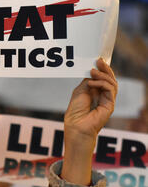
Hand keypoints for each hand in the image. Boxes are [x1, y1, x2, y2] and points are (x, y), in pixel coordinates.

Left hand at [62, 58, 117, 185]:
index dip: (101, 69)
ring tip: (93, 72)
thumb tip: (93, 71)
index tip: (97, 60)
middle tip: (99, 61)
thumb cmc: (75, 112)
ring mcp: (107, 100)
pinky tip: (93, 83)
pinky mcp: (110, 104)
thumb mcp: (79, 92)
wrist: (76, 127)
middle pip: (109, 78)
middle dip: (105, 68)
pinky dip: (102, 83)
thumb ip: (87, 82)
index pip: (101, 78)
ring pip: (112, 83)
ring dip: (103, 75)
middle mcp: (102, 95)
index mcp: (94, 92)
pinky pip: (110, 90)